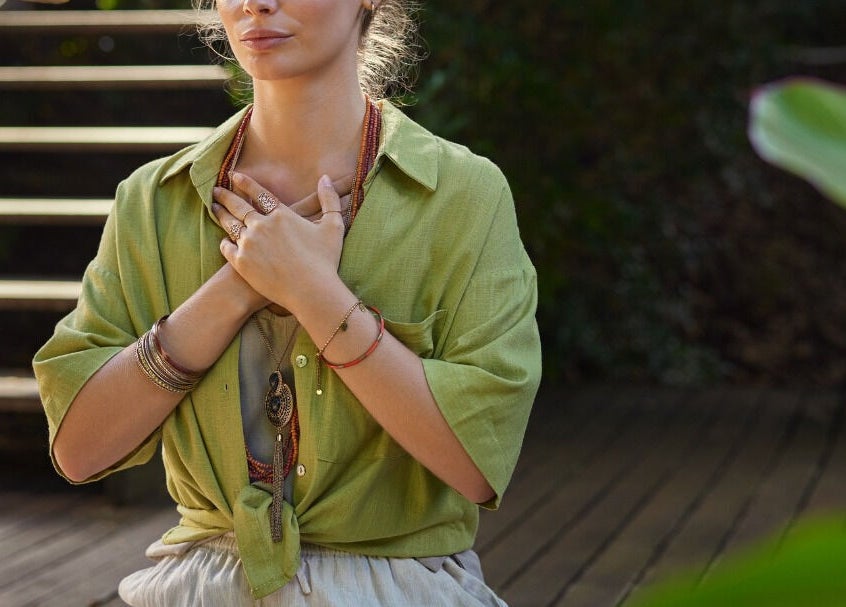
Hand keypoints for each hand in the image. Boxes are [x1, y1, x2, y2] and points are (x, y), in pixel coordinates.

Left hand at [212, 172, 346, 314]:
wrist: (311, 291)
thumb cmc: (325, 260)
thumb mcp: (334, 226)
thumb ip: (330, 200)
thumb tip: (325, 177)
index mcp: (281, 215)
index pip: (259, 193)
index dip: (245, 183)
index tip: (234, 176)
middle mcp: (261, 225)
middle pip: (239, 206)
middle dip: (226, 196)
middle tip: (216, 190)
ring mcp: (249, 244)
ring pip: (230, 224)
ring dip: (221, 214)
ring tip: (214, 208)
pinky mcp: (242, 263)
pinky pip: (227, 248)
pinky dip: (225, 242)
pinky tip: (224, 240)